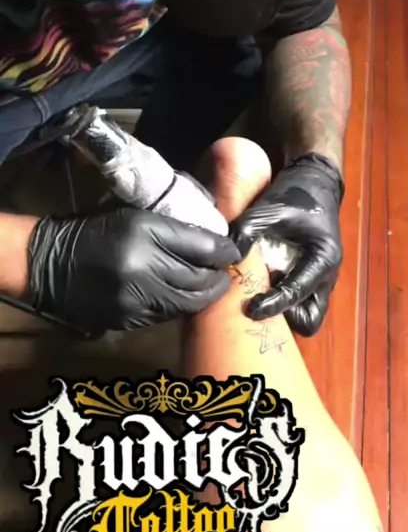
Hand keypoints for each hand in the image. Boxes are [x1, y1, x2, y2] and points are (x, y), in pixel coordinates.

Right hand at [27, 208, 239, 336]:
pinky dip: (182, 305)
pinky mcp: (128, 319)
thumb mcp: (132, 212)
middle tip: (226, 270)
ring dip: (205, 294)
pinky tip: (185, 296)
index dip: (225, 249)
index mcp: (143, 230)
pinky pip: (168, 314)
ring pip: (189, 301)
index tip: (233, 249)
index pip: (202, 244)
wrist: (49, 263)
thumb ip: (171, 221)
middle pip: (200, 277)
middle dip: (219, 275)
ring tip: (212, 284)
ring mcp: (135, 297)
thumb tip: (211, 227)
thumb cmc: (93, 228)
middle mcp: (143, 265)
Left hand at [230, 153, 343, 336]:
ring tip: (263, 295)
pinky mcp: (314, 279)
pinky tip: (265, 286)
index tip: (250, 308)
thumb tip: (226, 258)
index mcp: (322, 258)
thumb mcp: (269, 209)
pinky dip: (286, 303)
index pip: (297, 292)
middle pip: (310, 318)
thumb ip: (246, 231)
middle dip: (285, 318)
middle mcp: (328, 276)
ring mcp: (323, 280)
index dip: (273, 304)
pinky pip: (303, 304)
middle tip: (260, 301)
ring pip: (309, 315)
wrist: (315, 184)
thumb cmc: (295, 196)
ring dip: (286, 314)